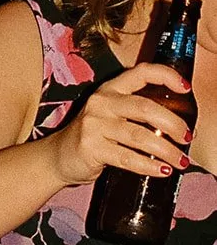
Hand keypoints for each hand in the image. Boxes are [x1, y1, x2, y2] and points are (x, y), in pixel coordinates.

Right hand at [50, 62, 194, 188]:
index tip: (185, 89)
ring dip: (166, 150)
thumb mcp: (110, 114)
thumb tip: (177, 124)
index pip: (141, 73)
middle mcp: (101, 103)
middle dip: (173, 124)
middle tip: (186, 137)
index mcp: (109, 90)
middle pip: (145, 107)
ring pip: (140, 136)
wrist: (57, 156)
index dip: (166, 76)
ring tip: (181, 162)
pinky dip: (149, 166)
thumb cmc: (92, 135)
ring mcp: (94, 125)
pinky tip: (162, 171)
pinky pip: (128, 158)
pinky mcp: (91, 148)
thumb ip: (136, 111)